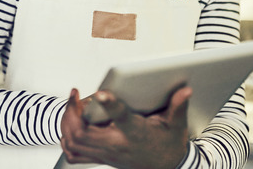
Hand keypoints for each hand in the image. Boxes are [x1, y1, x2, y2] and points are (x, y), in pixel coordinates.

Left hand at [60, 87, 191, 168]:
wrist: (167, 168)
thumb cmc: (169, 146)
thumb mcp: (177, 126)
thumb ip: (178, 107)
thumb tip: (185, 91)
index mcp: (136, 134)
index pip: (121, 118)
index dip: (109, 105)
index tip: (100, 93)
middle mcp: (117, 146)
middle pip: (83, 133)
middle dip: (72, 112)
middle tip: (75, 95)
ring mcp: (106, 154)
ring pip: (74, 142)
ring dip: (67, 123)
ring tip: (72, 106)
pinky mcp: (101, 158)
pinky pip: (74, 153)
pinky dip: (67, 139)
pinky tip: (71, 125)